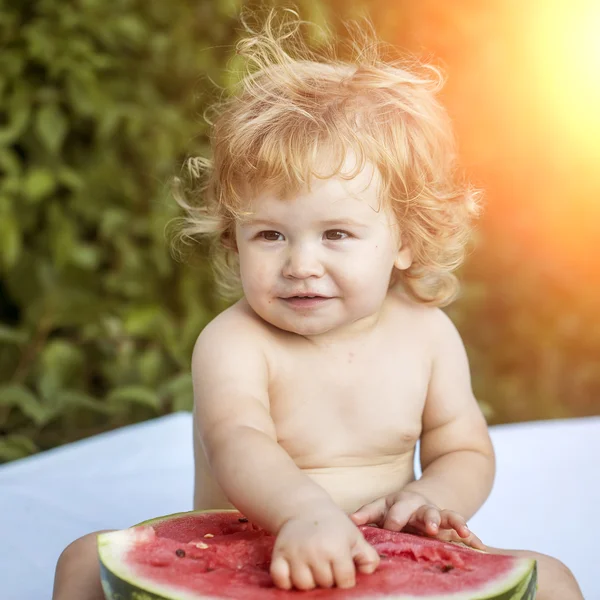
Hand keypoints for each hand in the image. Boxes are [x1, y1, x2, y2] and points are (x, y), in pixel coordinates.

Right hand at [270, 509, 379, 589]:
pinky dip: (286, 580)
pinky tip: (295, 572)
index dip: (345, 579)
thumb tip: (368, 574)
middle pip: (324, 584)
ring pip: (303, 585)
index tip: (342, 569)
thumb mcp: (354, 536)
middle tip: (327, 565)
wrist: (305, 508)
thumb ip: (367, 556)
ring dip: (309, 581)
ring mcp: (295, 553)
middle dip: (328, 578)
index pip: (345, 581)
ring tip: (313, 568)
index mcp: (336, 548)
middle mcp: (315, 551)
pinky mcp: (279, 554)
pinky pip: (280, 579)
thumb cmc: (334, 524)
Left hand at [350, 490, 484, 549]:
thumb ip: (367, 514)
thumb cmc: (395, 508)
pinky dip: (472, 538)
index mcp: (403, 503)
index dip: (394, 519)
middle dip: (428, 518)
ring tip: (463, 532)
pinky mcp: (451, 526)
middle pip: (426, 510)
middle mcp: (423, 508)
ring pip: (448, 516)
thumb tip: (350, 520)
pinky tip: (481, 547)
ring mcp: (439, 516)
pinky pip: (463, 530)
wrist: (418, 499)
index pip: (397, 510)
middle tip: (430, 527)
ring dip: (455, 523)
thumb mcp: (380, 507)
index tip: (391, 528)